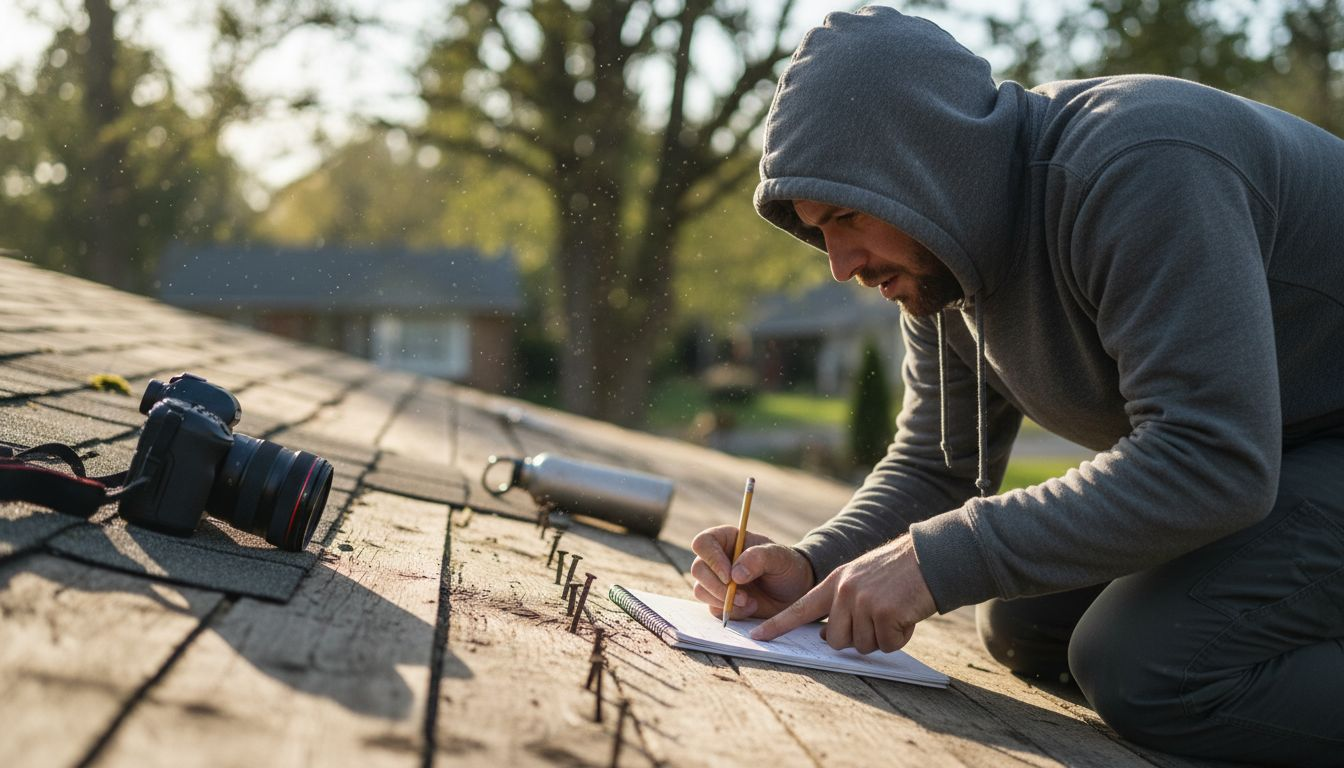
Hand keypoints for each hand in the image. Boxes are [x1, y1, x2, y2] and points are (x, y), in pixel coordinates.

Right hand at [689, 525, 814, 620]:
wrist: (794, 592)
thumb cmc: (786, 567)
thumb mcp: (779, 557)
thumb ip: (758, 558)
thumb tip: (734, 574)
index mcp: (727, 539)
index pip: (703, 543)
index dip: (711, 559)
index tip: (729, 576)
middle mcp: (717, 559)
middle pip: (698, 569)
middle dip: (718, 587)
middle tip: (743, 596)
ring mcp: (716, 581)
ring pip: (701, 591)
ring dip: (724, 600)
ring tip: (750, 602)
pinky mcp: (719, 600)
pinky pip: (713, 608)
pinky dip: (731, 612)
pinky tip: (751, 607)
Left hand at [751, 535, 934, 653]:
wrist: (928, 558)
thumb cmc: (895, 574)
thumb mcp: (859, 580)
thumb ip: (839, 604)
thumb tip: (824, 635)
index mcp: (834, 582)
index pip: (799, 608)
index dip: (778, 625)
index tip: (757, 637)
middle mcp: (844, 591)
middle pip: (834, 640)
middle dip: (856, 639)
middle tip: (876, 619)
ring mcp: (864, 602)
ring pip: (862, 646)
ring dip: (881, 637)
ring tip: (893, 612)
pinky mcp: (885, 612)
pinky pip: (887, 644)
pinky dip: (899, 636)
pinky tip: (905, 616)